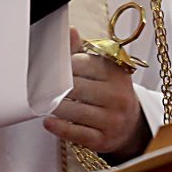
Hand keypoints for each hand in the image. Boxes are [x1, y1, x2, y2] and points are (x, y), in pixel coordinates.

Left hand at [42, 28, 150, 160]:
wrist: (131, 124)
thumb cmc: (110, 91)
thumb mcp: (103, 69)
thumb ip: (83, 51)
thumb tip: (70, 31)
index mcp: (117, 73)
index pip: (84, 64)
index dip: (64, 65)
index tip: (51, 66)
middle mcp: (118, 96)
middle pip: (77, 87)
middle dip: (56, 86)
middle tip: (40, 85)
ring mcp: (112, 119)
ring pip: (74, 111)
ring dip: (55, 106)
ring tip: (45, 102)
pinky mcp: (103, 140)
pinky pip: (76, 133)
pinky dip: (59, 127)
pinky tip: (48, 121)